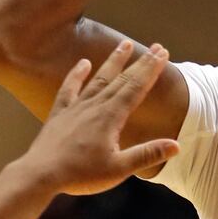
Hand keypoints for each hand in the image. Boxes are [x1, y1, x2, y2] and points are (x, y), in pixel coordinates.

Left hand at [15, 41, 179, 195]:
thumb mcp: (119, 169)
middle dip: (141, 63)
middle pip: (122, 79)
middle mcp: (95, 106)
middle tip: (155, 46)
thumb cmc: (81, 175)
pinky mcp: (60, 113)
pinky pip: (69, 88)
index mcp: (111, 117)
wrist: (40, 174)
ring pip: (99, 78)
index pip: (136, 88)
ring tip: (124, 44)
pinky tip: (83, 63)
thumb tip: (177, 145)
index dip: (151, 70)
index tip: (163, 53)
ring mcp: (76, 107)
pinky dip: (76, 75)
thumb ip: (147, 154)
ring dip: (113, 61)